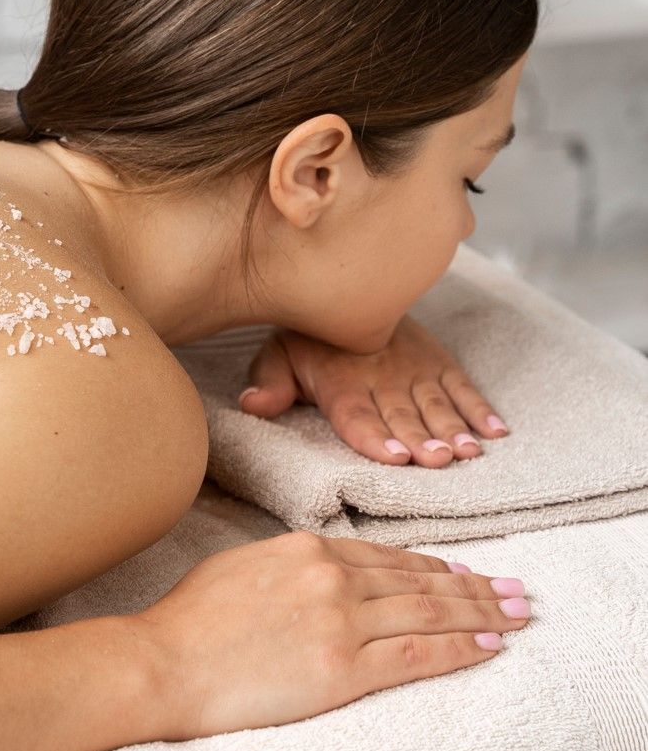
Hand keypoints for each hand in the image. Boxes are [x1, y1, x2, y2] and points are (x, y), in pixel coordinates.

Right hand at [132, 531, 529, 740]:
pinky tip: (488, 646)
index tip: (462, 573)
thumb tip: (311, 573)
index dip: (431, 566)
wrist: (165, 662)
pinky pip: (418, 654)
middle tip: (514, 590)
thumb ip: (285, 566)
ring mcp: (341, 621)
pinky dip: (460, 648)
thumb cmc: (187, 622)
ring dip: (481, 613)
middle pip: (419, 581)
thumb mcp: (237, 568)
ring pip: (429, 612)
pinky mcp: (344, 668)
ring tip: (516, 616)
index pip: (385, 557)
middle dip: (473, 586)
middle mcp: (330, 577)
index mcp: (303, 549)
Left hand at [237, 316, 508, 466]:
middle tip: (439, 459)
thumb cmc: (306, 340)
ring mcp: (414, 369)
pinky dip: (481, 408)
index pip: (357, 415)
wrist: (341, 291)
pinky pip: (461, 384)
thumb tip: (251, 404)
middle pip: (402, 415)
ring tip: (470, 451)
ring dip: (454, 428)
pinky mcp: (437, 361)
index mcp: (341, 382)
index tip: (394, 457)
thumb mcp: (276, 355)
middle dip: (421, 438)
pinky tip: (498, 431)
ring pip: (435, 403)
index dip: (374, 437)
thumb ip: (269, 383)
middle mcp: (381, 377)